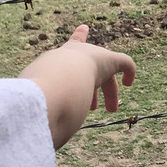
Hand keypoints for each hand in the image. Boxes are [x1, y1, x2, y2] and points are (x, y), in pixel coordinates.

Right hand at [20, 25, 136, 147]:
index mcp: (53, 64)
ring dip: (108, 91)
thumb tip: (42, 136)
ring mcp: (89, 56)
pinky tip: (130, 83)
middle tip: (93, 107)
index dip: (75, 43)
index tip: (83, 30)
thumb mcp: (36, 103)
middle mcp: (71, 56)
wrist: (53, 84)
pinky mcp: (108, 60)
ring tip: (110, 109)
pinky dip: (129, 71)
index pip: (63, 52)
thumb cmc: (41, 99)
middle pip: (85, 67)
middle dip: (91, 89)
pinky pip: (124, 62)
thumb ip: (42, 113)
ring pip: (104, 73)